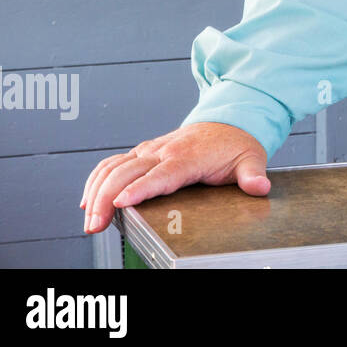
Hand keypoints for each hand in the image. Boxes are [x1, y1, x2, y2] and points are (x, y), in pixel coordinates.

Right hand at [80, 122, 269, 233]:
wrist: (229, 120)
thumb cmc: (237, 145)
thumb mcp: (251, 159)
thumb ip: (252, 175)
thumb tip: (260, 186)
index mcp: (188, 156)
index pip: (161, 174)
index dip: (139, 189)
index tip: (121, 204)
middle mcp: (163, 151)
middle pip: (128, 173)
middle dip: (106, 199)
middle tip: (95, 226)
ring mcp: (150, 150)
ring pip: (114, 167)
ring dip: (95, 192)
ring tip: (89, 221)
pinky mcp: (142, 153)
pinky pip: (112, 163)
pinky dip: (96, 180)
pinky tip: (87, 200)